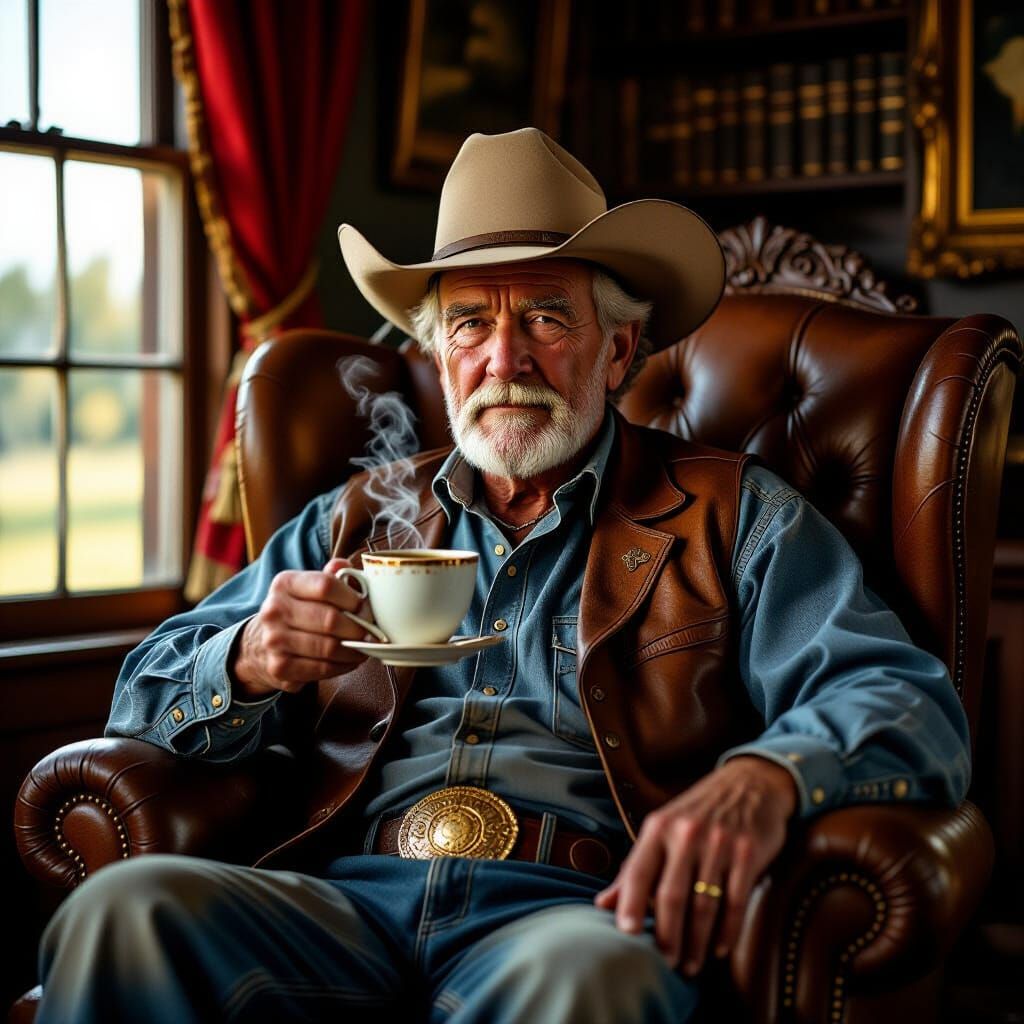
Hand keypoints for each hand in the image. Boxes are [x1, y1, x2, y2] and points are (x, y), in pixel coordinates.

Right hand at [231, 557, 376, 696]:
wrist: (259, 645)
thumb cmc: (296, 612)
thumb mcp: (307, 588)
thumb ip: (330, 576)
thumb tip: (348, 566)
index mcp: (285, 583)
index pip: (326, 585)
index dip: (353, 598)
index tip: (366, 608)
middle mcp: (274, 610)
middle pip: (330, 620)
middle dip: (359, 628)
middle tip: (372, 631)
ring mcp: (274, 641)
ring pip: (329, 647)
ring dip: (355, 650)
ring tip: (364, 647)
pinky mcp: (280, 668)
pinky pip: (323, 669)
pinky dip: (343, 666)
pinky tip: (349, 660)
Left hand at [593, 756, 796, 975]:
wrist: (749, 784)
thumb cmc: (697, 814)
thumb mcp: (662, 830)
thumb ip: (635, 868)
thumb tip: (602, 904)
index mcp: (659, 827)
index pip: (638, 871)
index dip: (630, 904)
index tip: (626, 935)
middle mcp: (686, 833)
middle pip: (671, 895)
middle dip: (667, 936)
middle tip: (666, 964)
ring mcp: (719, 843)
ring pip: (703, 904)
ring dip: (696, 942)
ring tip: (691, 964)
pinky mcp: (748, 853)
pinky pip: (735, 901)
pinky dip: (727, 930)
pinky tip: (718, 948)